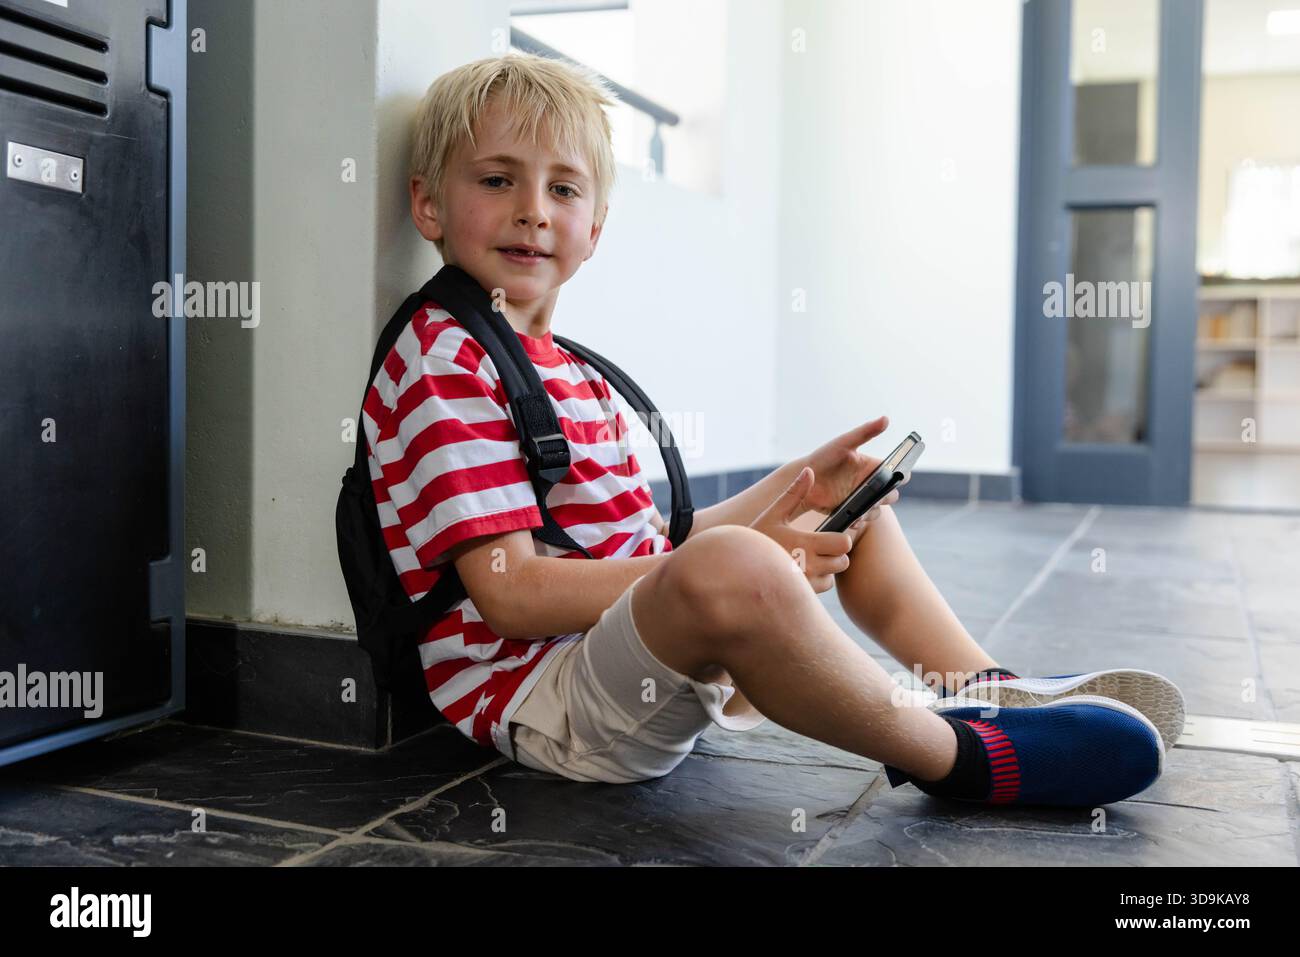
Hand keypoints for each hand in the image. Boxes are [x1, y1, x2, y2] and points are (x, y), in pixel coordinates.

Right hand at [749, 466, 868, 593]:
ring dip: (827, 568)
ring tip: (808, 559)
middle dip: (836, 553)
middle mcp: (808, 566)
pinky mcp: (801, 594)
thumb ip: (793, 493)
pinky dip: (817, 581)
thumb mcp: (773, 514)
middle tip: (821, 546)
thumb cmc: (755, 539)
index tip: (829, 534)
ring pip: (833, 575)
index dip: (840, 538)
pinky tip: (802, 571)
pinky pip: (822, 587)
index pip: (843, 543)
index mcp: (804, 543)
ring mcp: (805, 583)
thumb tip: (809, 470)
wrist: (735, 570)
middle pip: (843, 561)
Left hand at [797, 415, 905, 519]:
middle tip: (875, 496)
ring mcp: (861, 499)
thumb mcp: (844, 443)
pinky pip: (862, 519)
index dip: (902, 475)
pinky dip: (859, 520)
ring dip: (873, 511)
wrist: (803, 480)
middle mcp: (870, 484)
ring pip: (878, 510)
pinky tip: (852, 519)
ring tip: (861, 510)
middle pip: (891, 495)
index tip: (897, 477)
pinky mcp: (850, 511)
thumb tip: (885, 419)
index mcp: (872, 467)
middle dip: (886, 497)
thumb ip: (865, 432)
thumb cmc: (823, 457)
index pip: (897, 473)